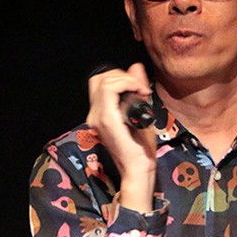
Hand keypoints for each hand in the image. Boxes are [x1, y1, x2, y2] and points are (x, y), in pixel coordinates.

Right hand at [86, 63, 155, 211]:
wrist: (139, 169)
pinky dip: (127, 84)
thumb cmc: (140, 148)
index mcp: (100, 114)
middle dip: (123, 75)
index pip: (100, 83)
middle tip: (141, 87)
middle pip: (100, 79)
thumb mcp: (140, 112)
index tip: (139, 87)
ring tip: (141, 90)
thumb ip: (136, 89)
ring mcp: (98, 117)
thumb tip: (135, 67)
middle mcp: (95, 115)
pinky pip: (110, 90)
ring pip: (105, 81)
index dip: (120, 77)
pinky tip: (140, 92)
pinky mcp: (106, 120)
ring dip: (126, 79)